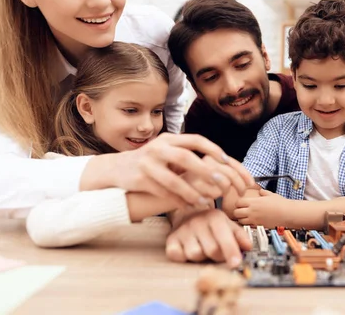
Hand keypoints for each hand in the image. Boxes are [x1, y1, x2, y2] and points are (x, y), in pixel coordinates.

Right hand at [83, 133, 253, 206]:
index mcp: (169, 139)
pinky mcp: (139, 180)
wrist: (117, 168)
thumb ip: (187, 153)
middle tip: (222, 183)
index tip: (227, 161)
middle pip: (184, 157)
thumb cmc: (152, 161)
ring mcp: (147, 164)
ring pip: (172, 180)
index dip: (213, 149)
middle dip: (205, 171)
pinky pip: (162, 193)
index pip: (195, 139)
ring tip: (204, 202)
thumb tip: (219, 163)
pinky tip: (188, 206)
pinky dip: (176, 201)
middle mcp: (157, 148)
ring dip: (191, 192)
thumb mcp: (167, 150)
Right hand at [165, 209, 251, 267]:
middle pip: (212, 250)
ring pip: (195, 255)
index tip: (236, 264)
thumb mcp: (228, 224)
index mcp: (214, 218)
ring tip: (202, 248)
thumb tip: (248, 247)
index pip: (224, 239)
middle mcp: (198, 222)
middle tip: (218, 253)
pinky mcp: (171, 239)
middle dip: (218, 256)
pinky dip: (183, 258)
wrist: (187, 213)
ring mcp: (183, 231)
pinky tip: (188, 250)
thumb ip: (240, 235)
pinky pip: (177, 256)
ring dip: (201, 257)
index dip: (231, 252)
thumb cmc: (210, 222)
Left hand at [233, 189, 289, 227]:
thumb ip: (263, 192)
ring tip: (246, 217)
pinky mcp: (258, 226)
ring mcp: (254, 219)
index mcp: (254, 202)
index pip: (238, 202)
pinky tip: (252, 222)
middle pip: (236, 212)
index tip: (242, 203)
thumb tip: (261, 191)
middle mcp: (252, 211)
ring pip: (240, 221)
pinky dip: (247, 225)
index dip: (239, 203)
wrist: (287, 213)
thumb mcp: (271, 195)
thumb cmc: (281, 204)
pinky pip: (248, 226)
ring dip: (241, 219)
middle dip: (237, 211)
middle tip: (241, 211)